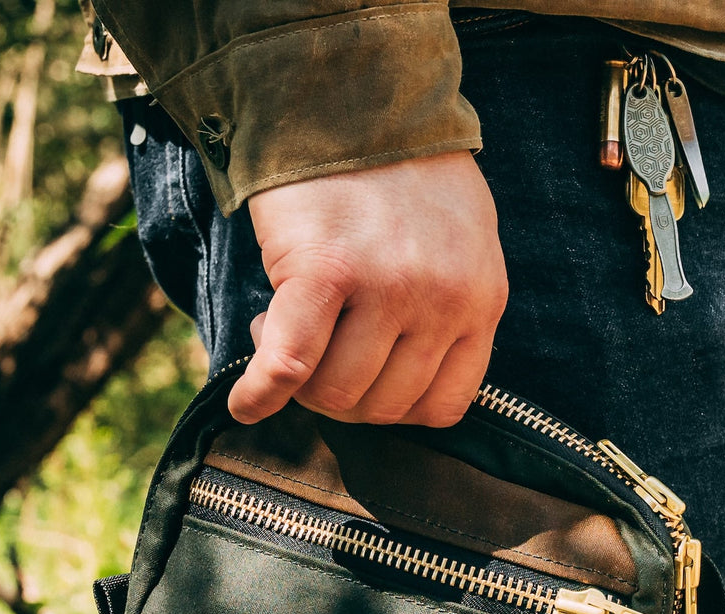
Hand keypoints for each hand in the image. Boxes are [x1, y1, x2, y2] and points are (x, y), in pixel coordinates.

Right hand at [229, 150, 507, 427]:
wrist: (349, 96)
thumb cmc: (398, 173)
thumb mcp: (458, 244)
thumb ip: (445, 310)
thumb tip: (396, 375)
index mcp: (480, 299)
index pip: (443, 406)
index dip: (391, 406)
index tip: (362, 376)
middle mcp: (442, 299)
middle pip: (384, 406)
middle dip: (340, 393)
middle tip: (315, 346)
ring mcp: (388, 288)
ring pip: (338, 393)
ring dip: (302, 381)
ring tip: (284, 327)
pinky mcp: (325, 271)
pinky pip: (290, 364)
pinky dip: (260, 394)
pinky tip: (245, 402)